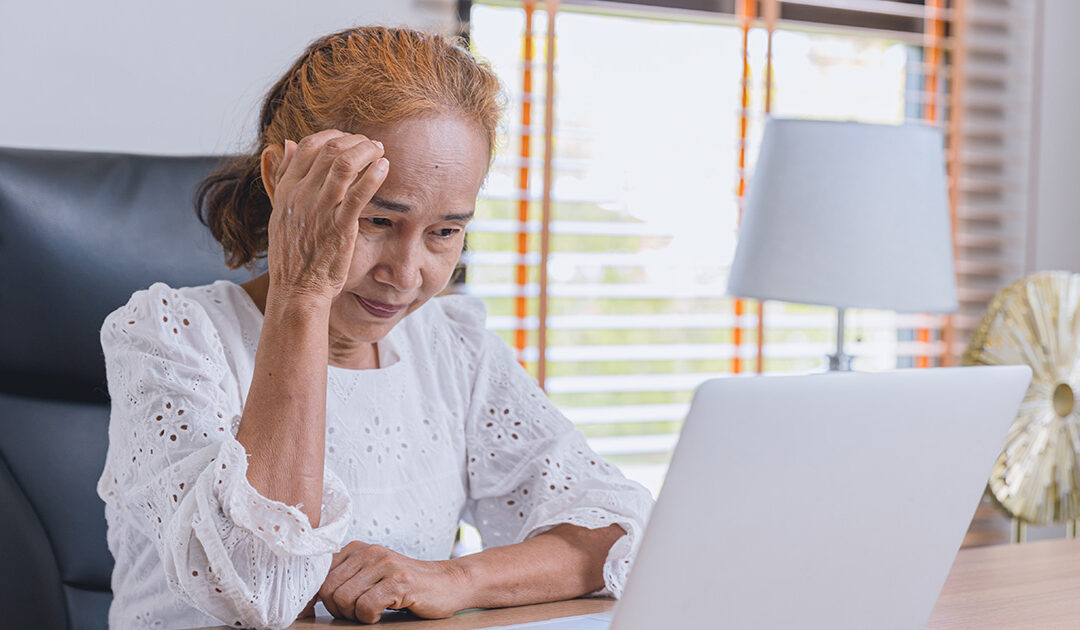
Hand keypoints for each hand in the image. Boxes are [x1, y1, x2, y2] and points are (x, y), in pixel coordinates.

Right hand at [265, 129, 388, 303]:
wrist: (296, 290)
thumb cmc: (293, 254)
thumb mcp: (279, 211)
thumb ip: (283, 177)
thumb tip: (288, 144)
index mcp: (286, 190)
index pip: (309, 145)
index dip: (333, 136)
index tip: (349, 140)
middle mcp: (301, 195)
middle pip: (329, 149)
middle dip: (355, 141)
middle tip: (371, 144)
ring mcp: (320, 210)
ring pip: (344, 164)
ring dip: (366, 151)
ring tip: (380, 152)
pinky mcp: (339, 227)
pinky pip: (358, 194)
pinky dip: (373, 175)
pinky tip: (384, 167)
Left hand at [318, 541, 468, 622]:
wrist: (449, 582)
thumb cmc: (408, 584)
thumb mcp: (373, 573)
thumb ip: (346, 578)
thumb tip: (311, 598)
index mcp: (358, 548)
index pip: (319, 573)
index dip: (314, 597)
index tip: (316, 611)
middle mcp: (370, 552)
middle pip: (328, 589)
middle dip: (338, 609)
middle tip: (357, 613)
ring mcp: (385, 565)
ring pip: (344, 599)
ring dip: (355, 615)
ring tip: (372, 612)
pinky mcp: (400, 581)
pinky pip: (366, 607)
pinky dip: (370, 617)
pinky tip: (383, 613)